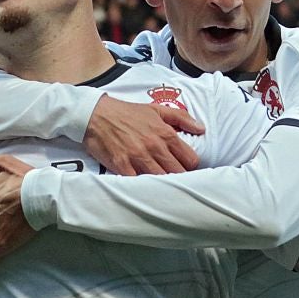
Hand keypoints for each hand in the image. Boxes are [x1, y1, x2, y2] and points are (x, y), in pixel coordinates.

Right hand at [83, 96, 202, 175]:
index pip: (190, 159)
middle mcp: (154, 146)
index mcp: (165, 133)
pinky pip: (138, 183)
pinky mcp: (122, 166)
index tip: (186, 169)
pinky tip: (145, 187)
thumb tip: (202, 129)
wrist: (96, 114)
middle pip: (178, 173)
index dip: (190, 167)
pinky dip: (143, 187)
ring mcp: (138, 157)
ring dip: (164, 185)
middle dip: (180, 178)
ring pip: (161, 179)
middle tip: (177, 181)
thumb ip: (182, 118)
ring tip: (164, 188)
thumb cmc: (127, 113)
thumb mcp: (157, 110)